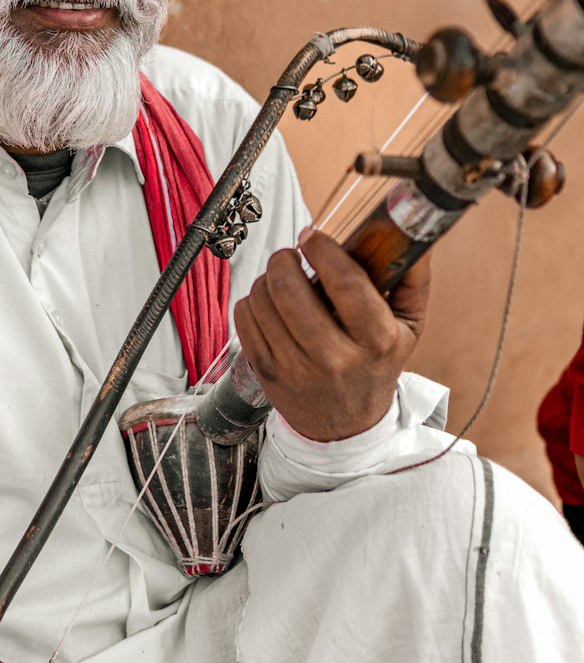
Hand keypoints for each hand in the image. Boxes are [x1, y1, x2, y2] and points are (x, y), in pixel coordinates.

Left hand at [234, 228, 430, 441]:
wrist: (346, 426)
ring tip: (282, 281)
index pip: (344, 282)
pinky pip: (245, 318)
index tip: (313, 236)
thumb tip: (416, 236)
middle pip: (290, 289)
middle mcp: (334, 358)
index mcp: (375, 341)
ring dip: (267, 279)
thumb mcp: (407, 327)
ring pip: (262, 300)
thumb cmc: (375, 365)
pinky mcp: (266, 372)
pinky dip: (252, 301)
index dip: (323, 249)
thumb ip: (412, 279)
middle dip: (284, 259)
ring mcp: (295, 368)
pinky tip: (270, 306)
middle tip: (291, 256)